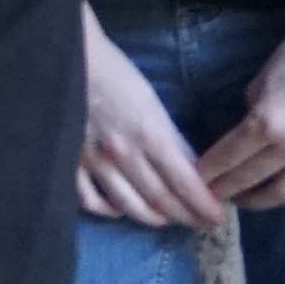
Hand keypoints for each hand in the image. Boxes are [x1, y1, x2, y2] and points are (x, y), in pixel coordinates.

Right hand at [75, 7, 222, 231]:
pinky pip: (90, 200)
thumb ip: (170, 139)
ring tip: (167, 219)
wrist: (67, 59)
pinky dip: (109, 211)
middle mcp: (122, 154)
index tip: (218, 217)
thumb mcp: (151, 102)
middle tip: (200, 224)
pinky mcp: (68, 163)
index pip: (185, 182)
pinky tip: (120, 210)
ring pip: (128, 206)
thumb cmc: (114, 73)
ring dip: (153, 218)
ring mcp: (92, 162)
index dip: (204, 205)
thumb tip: (190, 170)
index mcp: (149, 134)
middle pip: (161, 199)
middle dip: (186, 216)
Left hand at [197, 33, 284, 215]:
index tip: (196, 180)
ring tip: (246, 199)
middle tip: (213, 196)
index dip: (209, 172)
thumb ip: (252, 115)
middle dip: (227, 190)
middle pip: (252, 179)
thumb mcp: (261, 82)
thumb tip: (245, 137)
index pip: (228, 157)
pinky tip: (284, 196)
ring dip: (261, 201)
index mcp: (267, 123)